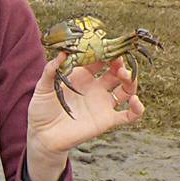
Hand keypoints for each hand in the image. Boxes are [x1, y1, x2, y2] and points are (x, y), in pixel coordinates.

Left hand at [25, 54, 144, 180]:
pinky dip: (138, 109)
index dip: (104, 53)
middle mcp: (95, 88)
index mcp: (82, 76)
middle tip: (118, 60)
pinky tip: (135, 101)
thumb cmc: (41, 109)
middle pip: (115, 73)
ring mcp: (102, 104)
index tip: (107, 45)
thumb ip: (51, 70)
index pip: (99, 60)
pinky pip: (129, 115)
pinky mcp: (107, 120)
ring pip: (126, 90)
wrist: (43, 135)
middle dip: (120, 64)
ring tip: (125, 75)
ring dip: (131, 81)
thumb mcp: (43, 87)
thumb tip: (63, 52)